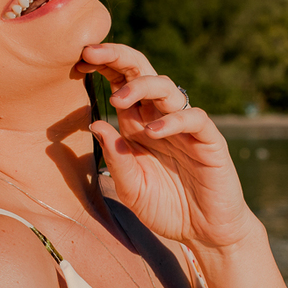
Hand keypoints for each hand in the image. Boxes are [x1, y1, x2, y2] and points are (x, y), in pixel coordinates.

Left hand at [79, 42, 255, 253]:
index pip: (120, 83)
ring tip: (117, 101)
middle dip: (117, 57)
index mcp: (137, 125)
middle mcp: (160, 119)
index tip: (78, 61)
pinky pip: (194, 118)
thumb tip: (96, 125)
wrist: (204, 233)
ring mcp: (185, 128)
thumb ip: (117, 160)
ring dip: (141, 87)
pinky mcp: (208, 141)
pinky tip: (153, 131)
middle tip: (91, 55)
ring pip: (167, 88)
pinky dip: (173, 120)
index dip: (102, 67)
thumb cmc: (166, 209)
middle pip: (142, 73)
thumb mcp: (131, 189)